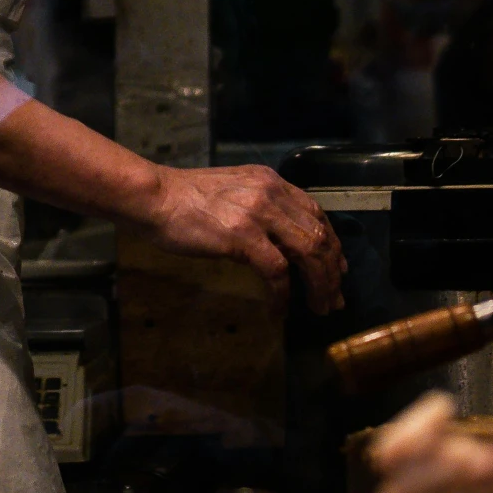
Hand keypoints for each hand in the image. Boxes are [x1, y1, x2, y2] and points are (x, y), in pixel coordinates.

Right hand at [137, 166, 345, 315]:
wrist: (155, 197)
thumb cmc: (185, 198)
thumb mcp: (233, 190)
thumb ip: (259, 207)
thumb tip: (277, 240)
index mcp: (271, 181)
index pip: (316, 212)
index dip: (332, 243)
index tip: (337, 268)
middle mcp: (271, 193)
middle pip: (319, 234)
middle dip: (332, 271)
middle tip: (334, 298)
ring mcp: (258, 214)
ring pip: (308, 253)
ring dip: (318, 285)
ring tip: (319, 307)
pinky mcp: (242, 237)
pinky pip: (277, 272)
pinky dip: (283, 295)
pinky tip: (279, 310)